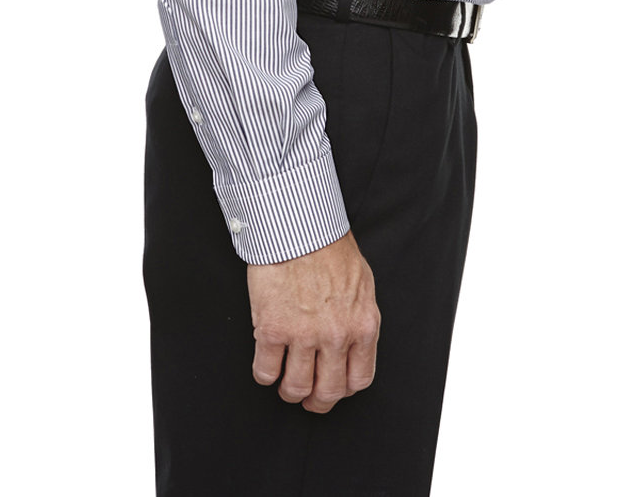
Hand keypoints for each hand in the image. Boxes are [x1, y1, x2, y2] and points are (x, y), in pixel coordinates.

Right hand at [247, 229, 380, 413]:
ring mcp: (304, 335)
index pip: (359, 379)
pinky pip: (266, 371)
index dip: (343, 390)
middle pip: (328, 391)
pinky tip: (266, 363)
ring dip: (288, 390)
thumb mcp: (360, 283)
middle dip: (316, 400)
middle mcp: (336, 336)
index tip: (332, 388)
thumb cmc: (328, 246)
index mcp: (362, 325)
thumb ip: (357, 317)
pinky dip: (264, 374)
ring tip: (283, 382)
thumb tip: (351, 339)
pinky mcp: (273, 329)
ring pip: (296, 388)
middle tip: (306, 397)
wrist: (298, 226)